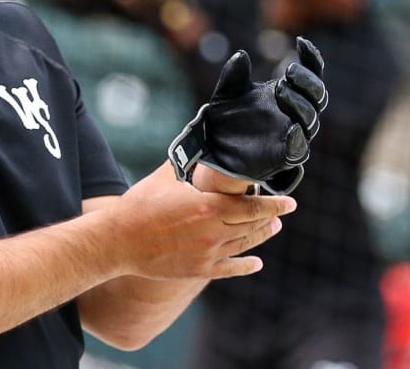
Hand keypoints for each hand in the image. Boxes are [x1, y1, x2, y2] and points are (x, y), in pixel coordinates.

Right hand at [109, 165, 293, 280]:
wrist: (119, 241)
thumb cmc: (139, 206)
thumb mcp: (165, 177)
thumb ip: (186, 161)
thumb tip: (197, 140)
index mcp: (209, 208)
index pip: (252, 206)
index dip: (274, 204)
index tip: (290, 202)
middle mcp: (214, 233)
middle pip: (252, 226)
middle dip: (269, 218)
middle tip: (280, 213)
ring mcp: (207, 254)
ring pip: (244, 245)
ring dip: (261, 236)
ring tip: (272, 228)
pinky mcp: (198, 270)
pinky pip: (230, 268)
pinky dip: (246, 265)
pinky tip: (256, 263)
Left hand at [168, 37, 325, 193]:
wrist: (215, 149)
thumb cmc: (227, 118)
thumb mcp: (226, 93)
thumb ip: (233, 76)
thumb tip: (241, 55)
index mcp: (288, 93)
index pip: (311, 74)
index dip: (311, 58)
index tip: (301, 42)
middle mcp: (296, 113)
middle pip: (317, 95)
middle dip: (307, 82)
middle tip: (288, 72)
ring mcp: (293, 135)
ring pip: (311, 119)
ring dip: (300, 104)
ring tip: (280, 90)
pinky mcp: (285, 157)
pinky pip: (299, 149)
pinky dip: (297, 138)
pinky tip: (291, 128)